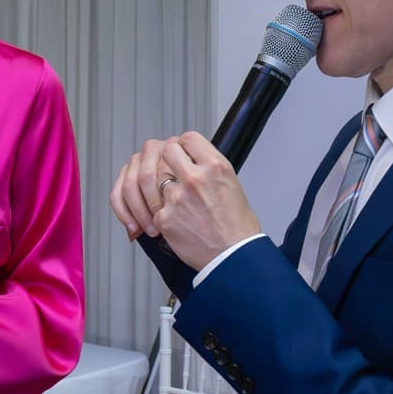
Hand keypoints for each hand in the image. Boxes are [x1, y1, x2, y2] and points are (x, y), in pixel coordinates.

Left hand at [111, 132, 261, 270]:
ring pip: (157, 180)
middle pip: (166, 152)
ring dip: (164, 190)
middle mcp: (195, 178)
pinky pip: (155, 208)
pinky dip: (163, 215)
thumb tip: (192, 157)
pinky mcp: (165, 218)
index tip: (183, 152)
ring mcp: (177, 198)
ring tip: (179, 204)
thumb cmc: (237, 225)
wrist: (234, 255)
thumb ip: (209, 166)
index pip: (187, 138)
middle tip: (172, 172)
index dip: (183, 145)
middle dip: (168, 161)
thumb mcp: (231, 183)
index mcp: (215, 166)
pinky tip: (179, 222)